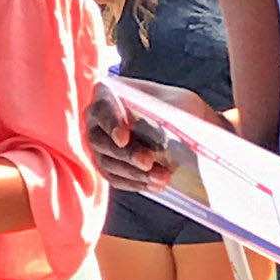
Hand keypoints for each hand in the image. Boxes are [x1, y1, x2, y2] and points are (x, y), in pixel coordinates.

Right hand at [86, 77, 226, 192]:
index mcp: (108, 94)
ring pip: (108, 163)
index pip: (102, 108)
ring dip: (135, 173)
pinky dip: (136, 183)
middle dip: (126, 154)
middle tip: (148, 162)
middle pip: (101, 140)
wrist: (182, 127)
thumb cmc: (179, 107)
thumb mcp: (180, 102)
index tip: (124, 138)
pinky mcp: (108, 167)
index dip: (110, 123)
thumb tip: (173, 126)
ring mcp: (100, 145)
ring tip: (162, 178)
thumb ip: (175, 110)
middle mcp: (96, 120)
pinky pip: (116, 178)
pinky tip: (155, 185)